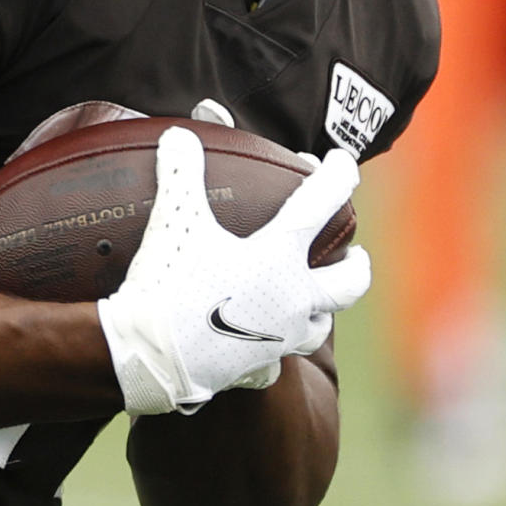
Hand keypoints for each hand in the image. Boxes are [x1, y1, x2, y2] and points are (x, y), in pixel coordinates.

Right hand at [97, 126, 370, 413]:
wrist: (150, 356)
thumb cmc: (168, 285)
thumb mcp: (176, 221)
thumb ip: (180, 174)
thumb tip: (178, 135)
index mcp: (280, 257)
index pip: (321, 204)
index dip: (337, 175)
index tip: (341, 161)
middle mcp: (292, 300)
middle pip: (348, 284)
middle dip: (356, 266)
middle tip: (355, 255)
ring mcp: (278, 339)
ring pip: (319, 328)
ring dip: (322, 312)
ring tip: (314, 303)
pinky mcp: (255, 369)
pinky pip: (275, 362)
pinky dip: (272, 352)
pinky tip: (259, 345)